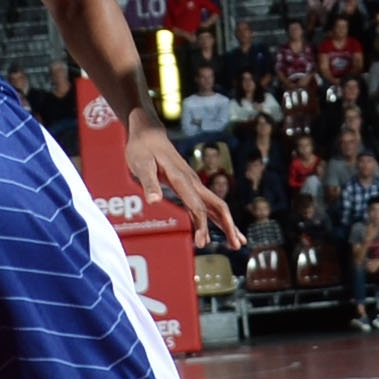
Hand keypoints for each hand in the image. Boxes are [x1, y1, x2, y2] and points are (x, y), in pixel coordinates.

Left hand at [124, 104, 243, 249]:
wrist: (148, 133)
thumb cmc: (142, 148)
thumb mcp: (141, 164)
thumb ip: (149, 183)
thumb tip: (154, 201)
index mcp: (182, 179)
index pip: (197, 206)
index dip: (202, 226)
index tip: (201, 243)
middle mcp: (192, 182)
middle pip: (217, 206)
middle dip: (228, 226)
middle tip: (236, 246)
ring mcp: (193, 184)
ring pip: (215, 206)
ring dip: (227, 224)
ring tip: (236, 243)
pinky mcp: (189, 186)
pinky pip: (206, 205)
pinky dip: (215, 219)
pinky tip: (218, 231)